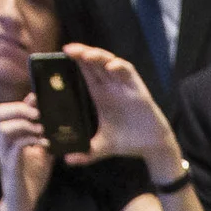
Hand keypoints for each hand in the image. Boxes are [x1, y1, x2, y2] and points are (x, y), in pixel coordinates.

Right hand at [0, 97, 53, 210]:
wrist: (25, 202)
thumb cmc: (31, 177)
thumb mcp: (43, 153)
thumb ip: (46, 137)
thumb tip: (61, 123)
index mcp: (7, 136)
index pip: (7, 110)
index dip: (22, 102)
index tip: (38, 99)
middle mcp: (0, 142)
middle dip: (19, 108)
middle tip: (39, 113)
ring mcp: (3, 153)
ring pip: (4, 127)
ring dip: (24, 124)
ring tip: (41, 129)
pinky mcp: (9, 165)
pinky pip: (16, 146)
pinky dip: (30, 140)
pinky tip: (44, 143)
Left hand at [56, 43, 181, 174]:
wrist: (151, 146)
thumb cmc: (128, 141)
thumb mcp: (102, 147)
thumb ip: (85, 153)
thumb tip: (67, 160)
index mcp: (100, 95)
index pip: (85, 72)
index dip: (74, 62)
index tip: (59, 58)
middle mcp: (111, 86)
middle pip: (94, 62)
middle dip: (82, 53)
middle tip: (67, 50)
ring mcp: (124, 85)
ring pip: (109, 62)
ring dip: (98, 56)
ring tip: (85, 54)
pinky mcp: (138, 88)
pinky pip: (128, 72)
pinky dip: (119, 67)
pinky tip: (110, 67)